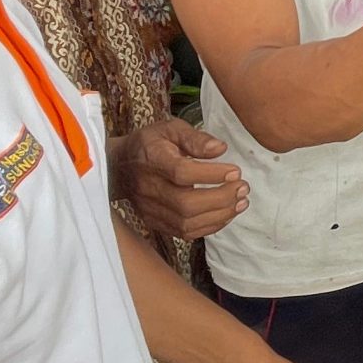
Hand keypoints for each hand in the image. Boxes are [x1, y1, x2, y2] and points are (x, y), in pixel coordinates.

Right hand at [113, 118, 246, 240]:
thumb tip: (220, 148)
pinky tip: (226, 214)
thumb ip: (195, 138)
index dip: (211, 175)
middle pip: (186, 203)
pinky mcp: (156, 222)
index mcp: (153, 159)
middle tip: (243, 188)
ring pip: (186, 222)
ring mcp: (151, 209)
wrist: (120, 167)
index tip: (235, 171)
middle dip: (221, 198)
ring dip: (220, 215)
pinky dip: (210, 227)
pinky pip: (185, 233)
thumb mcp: (171, 129)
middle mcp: (149, 187)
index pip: (181, 172)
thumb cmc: (151, 144)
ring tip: (241, 202)